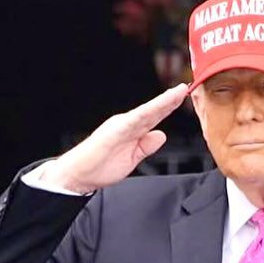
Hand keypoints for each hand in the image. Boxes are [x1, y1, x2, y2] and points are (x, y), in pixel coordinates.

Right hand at [40, 83, 186, 193]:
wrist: (79, 175)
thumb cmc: (100, 167)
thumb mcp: (132, 158)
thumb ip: (146, 146)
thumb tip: (160, 136)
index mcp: (131, 130)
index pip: (154, 117)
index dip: (168, 107)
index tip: (183, 97)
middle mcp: (127, 124)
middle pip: (153, 111)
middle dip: (169, 100)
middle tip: (184, 88)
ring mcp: (120, 126)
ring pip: (146, 112)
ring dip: (161, 103)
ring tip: (176, 93)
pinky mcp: (114, 132)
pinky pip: (133, 121)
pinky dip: (145, 113)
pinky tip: (156, 108)